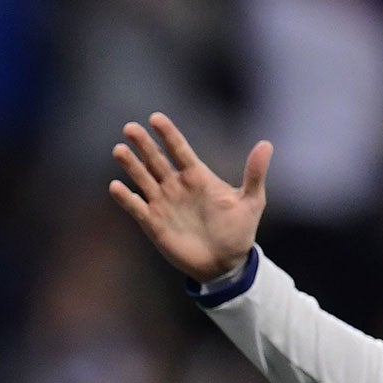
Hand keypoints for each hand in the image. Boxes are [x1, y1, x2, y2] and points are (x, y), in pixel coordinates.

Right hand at [108, 114, 268, 284]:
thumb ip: (254, 173)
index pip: (179, 150)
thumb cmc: (238, 231)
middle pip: (156, 160)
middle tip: (130, 128)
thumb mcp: (251, 201)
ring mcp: (163, 204)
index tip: (155, 118)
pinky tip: (115, 187)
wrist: (225, 264)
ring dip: (131, 165)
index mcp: (197, 176)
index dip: (168, 134)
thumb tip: (266, 144)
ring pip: (143, 179)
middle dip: (143, 144)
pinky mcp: (153, 223)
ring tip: (119, 150)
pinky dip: (126, 198)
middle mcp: (176, 186)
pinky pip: (136, 207)